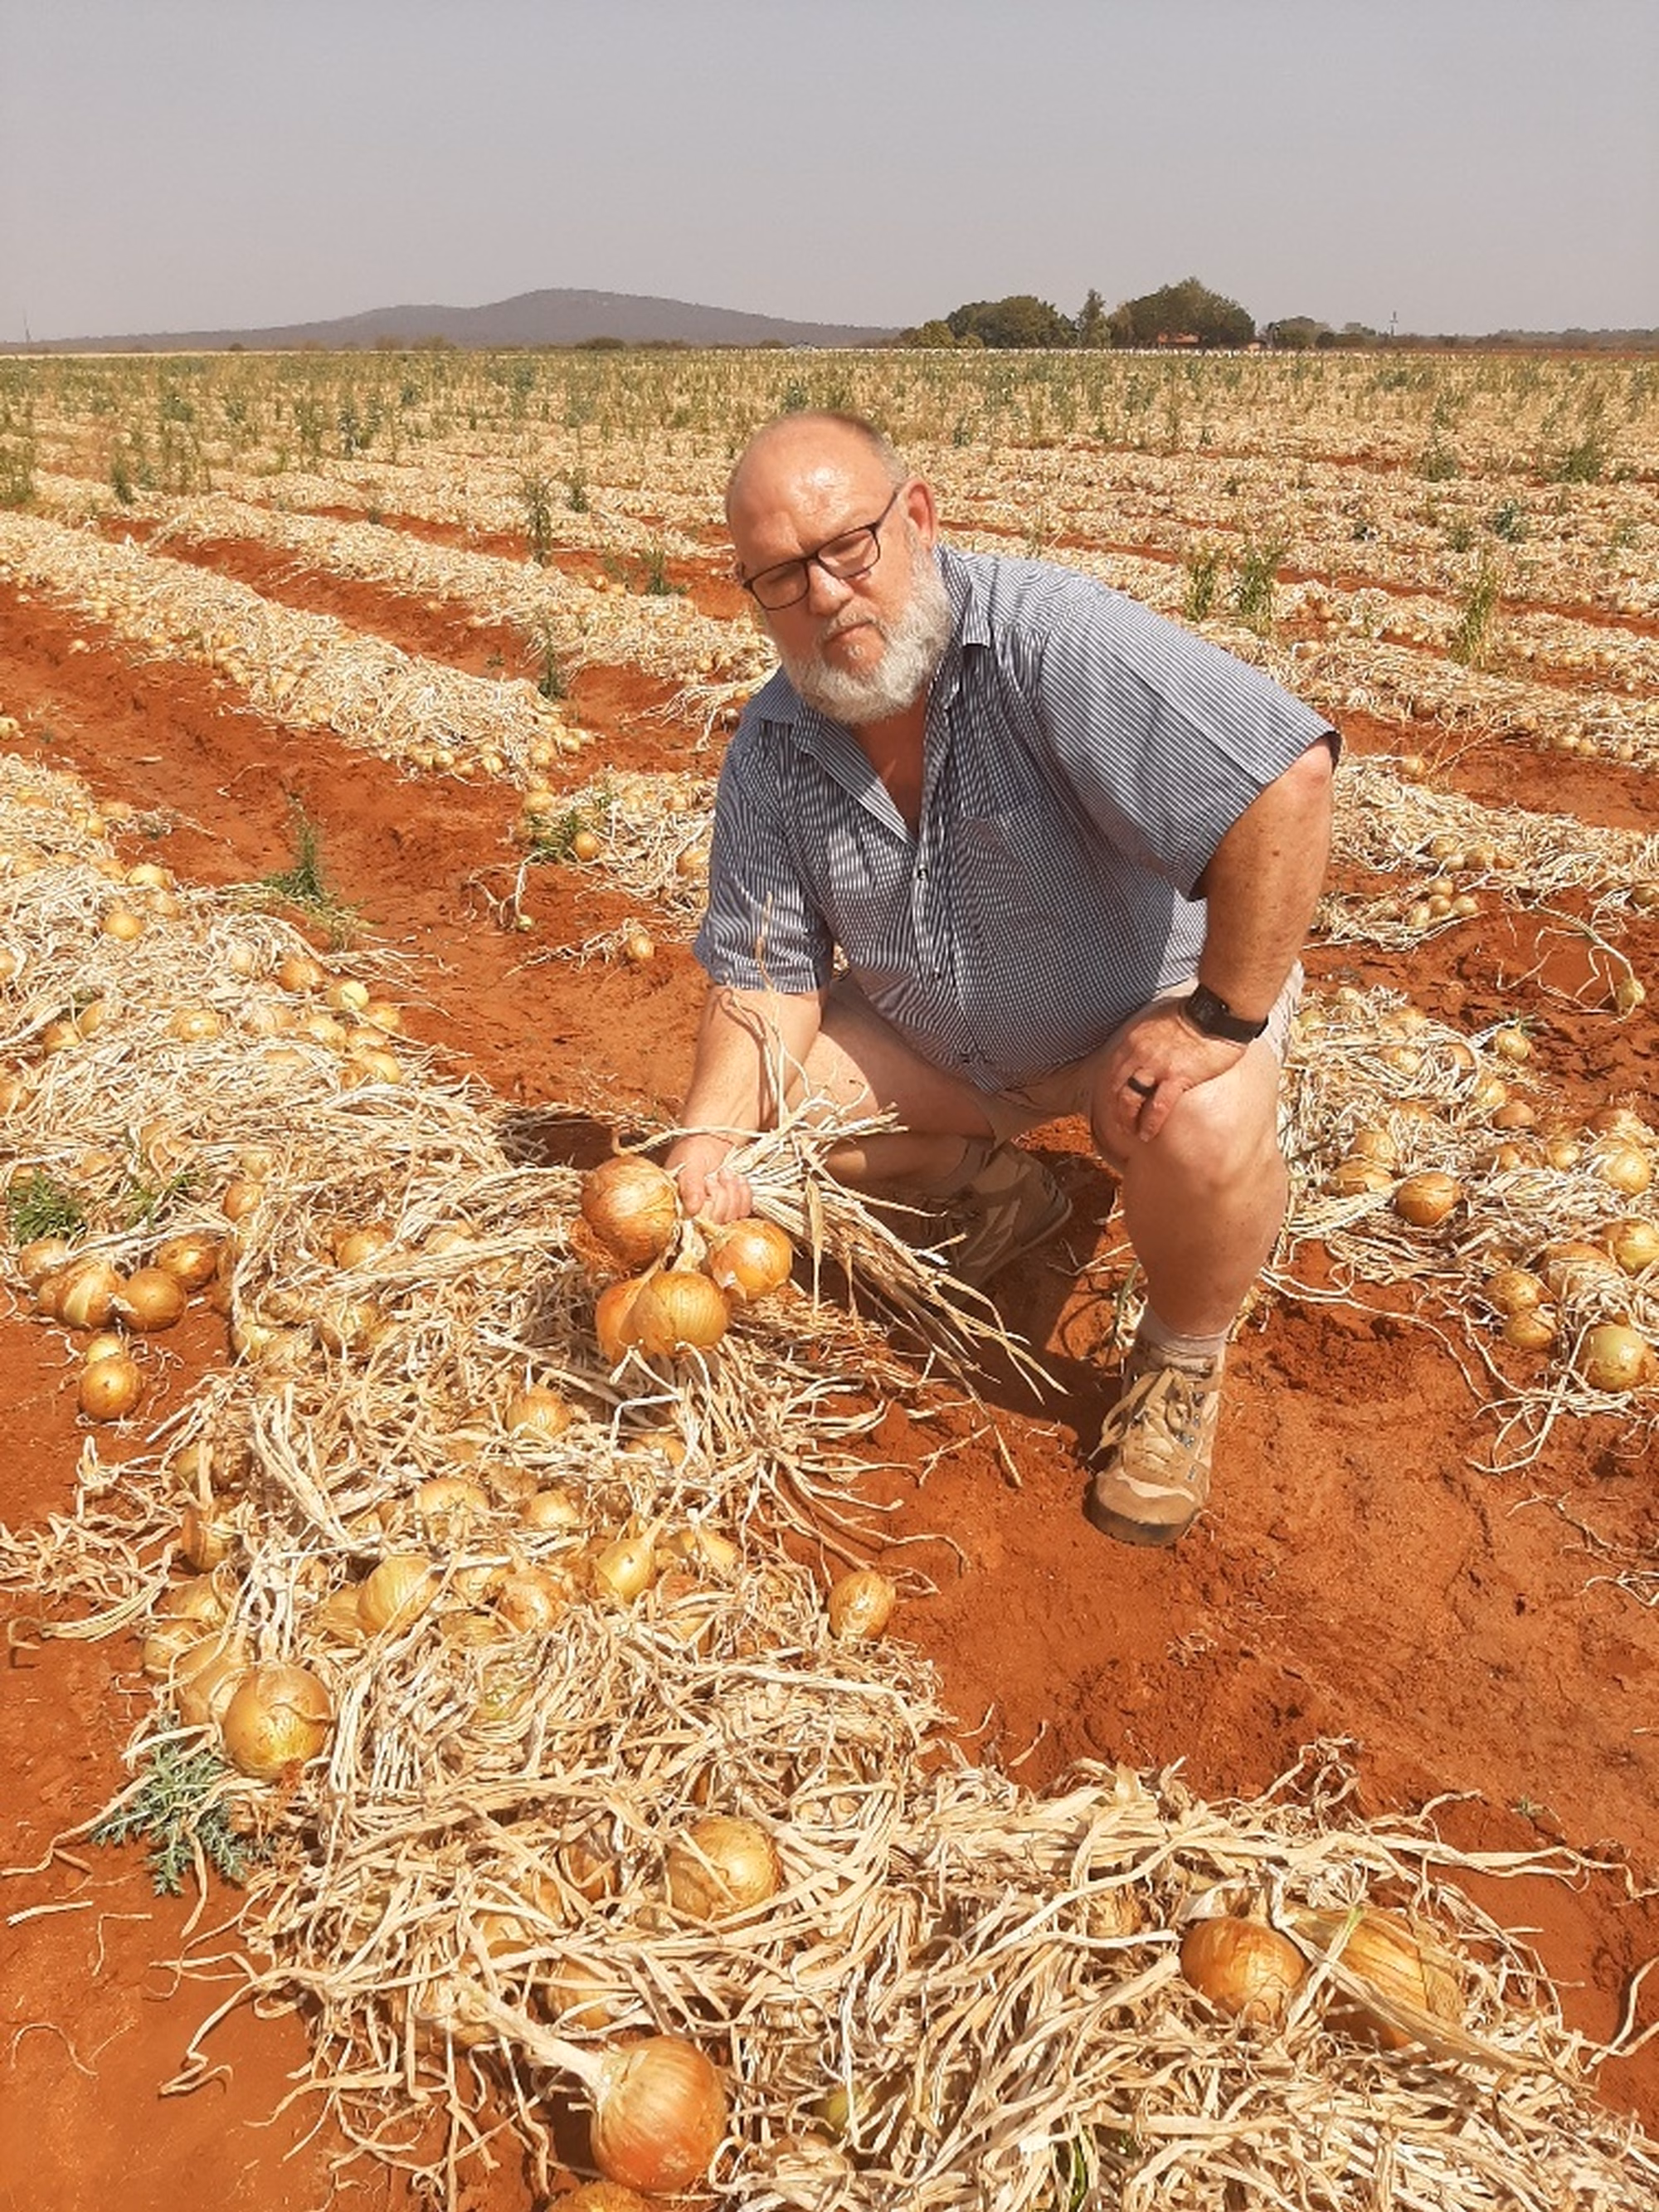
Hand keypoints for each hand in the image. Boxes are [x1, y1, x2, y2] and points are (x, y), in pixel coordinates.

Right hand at [664, 1132, 754, 1223]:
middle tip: (717, 1174)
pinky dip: (744, 1194)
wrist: (714, 1140)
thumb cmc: (697, 1149)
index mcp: (680, 1207)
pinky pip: (744, 1211)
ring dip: (734, 1191)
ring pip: (732, 1217)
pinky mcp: (732, 1210)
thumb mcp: (689, 1163)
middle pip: (718, 1220)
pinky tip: (738, 1179)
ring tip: (726, 1174)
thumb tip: (693, 1209)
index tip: (708, 1181)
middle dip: (722, 1194)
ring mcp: (716, 1213)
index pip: (699, 1221)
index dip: (710, 1202)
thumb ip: (690, 1185)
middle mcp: (697, 1215)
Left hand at [1092, 1002, 1246, 1156]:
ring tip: (1131, 1132)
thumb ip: (1147, 1035)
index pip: (1112, 1070)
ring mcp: (1156, 1066)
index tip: (1110, 1103)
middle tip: (1118, 1124)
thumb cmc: (1194, 1014)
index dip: (1108, 1090)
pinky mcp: (1176, 1076)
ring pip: (1130, 1099)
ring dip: (1127, 1119)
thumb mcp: (1158, 1019)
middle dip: (1114, 1109)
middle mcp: (1139, 1053)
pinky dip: (1149, 1122)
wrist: (1215, 1012)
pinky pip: (1156, 1106)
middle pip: (1116, 1087)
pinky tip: (1148, 1133)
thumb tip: (1148, 1045)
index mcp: (1134, 1039)